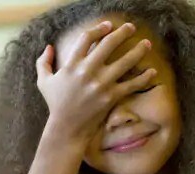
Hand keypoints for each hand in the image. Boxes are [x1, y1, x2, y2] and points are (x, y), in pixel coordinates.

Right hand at [36, 20, 156, 143]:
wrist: (67, 128)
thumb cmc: (55, 104)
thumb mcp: (43, 82)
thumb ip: (43, 63)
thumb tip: (48, 47)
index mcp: (71, 65)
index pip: (87, 38)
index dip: (99, 28)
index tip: (108, 26)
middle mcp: (87, 71)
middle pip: (109, 44)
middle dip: (123, 32)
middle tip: (131, 28)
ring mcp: (100, 84)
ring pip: (125, 62)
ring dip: (138, 50)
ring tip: (147, 44)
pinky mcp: (111, 97)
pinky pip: (131, 84)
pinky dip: (144, 77)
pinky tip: (151, 71)